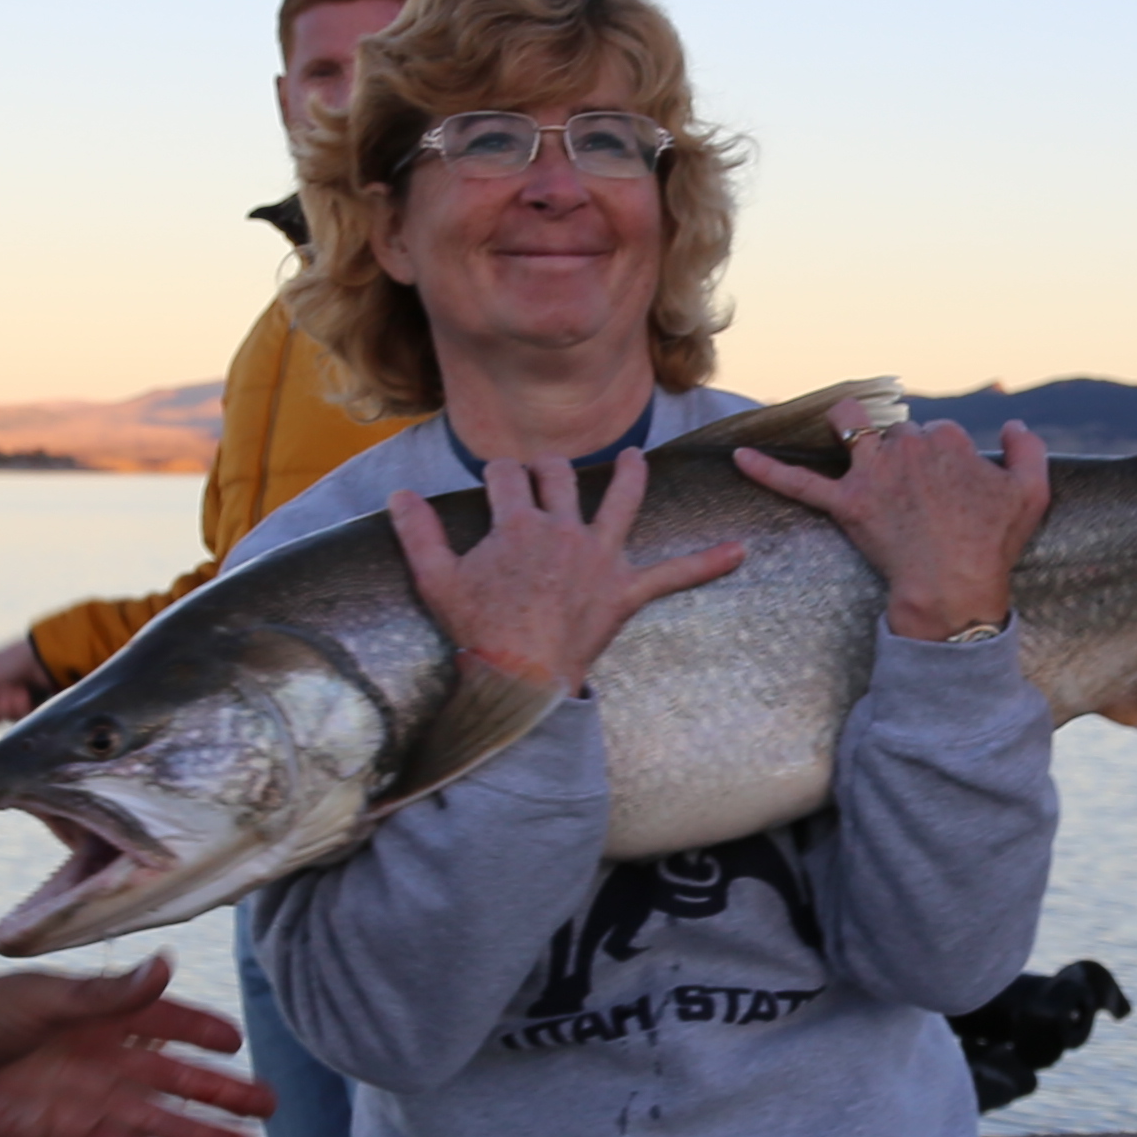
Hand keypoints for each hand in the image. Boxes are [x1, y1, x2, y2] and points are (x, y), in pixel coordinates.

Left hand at [0, 959, 274, 1136]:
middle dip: (219, 1093)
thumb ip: (106, 995)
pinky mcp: (65, 1135)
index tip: (237, 1042)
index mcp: (94, 1012)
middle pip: (172, 1078)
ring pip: (157, 1121)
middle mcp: (98, 1056)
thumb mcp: (41, 997)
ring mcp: (85, 1098)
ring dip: (200, 1136)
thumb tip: (165, 968)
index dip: (201, 1031)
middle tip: (266, 1106)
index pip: (162, 1021)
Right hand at [380, 447, 742, 699]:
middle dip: (550, 467)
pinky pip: (673, 574)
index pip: (507, 479)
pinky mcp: (625, 591)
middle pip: (560, 477)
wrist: (519, 677)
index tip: (495, 479)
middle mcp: (563, 530)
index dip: (499, 475)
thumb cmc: (477, 632)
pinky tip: (739, 551)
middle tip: (546, 469)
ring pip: (620, 501)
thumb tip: (397, 495)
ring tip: (635, 458)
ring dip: (629, 476)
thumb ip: (418, 533)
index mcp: (518, 523)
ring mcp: (598, 557)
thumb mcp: (436, 580)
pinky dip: (707, 563)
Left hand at [732, 418, 1048, 641]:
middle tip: (912, 491)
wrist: (954, 589)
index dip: (943, 458)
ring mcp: (873, 475)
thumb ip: (1028, 452)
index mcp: (948, 441)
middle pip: (897, 432)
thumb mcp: (1031, 494)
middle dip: (902, 451)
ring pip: (852, 428)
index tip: (949, 487)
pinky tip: (738, 456)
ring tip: (847, 433)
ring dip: (849, 427)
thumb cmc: (992, 545)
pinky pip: (799, 483)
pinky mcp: (846, 505)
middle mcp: (907, 448)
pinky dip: (766, 469)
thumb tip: (1013, 425)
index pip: (939, 432)